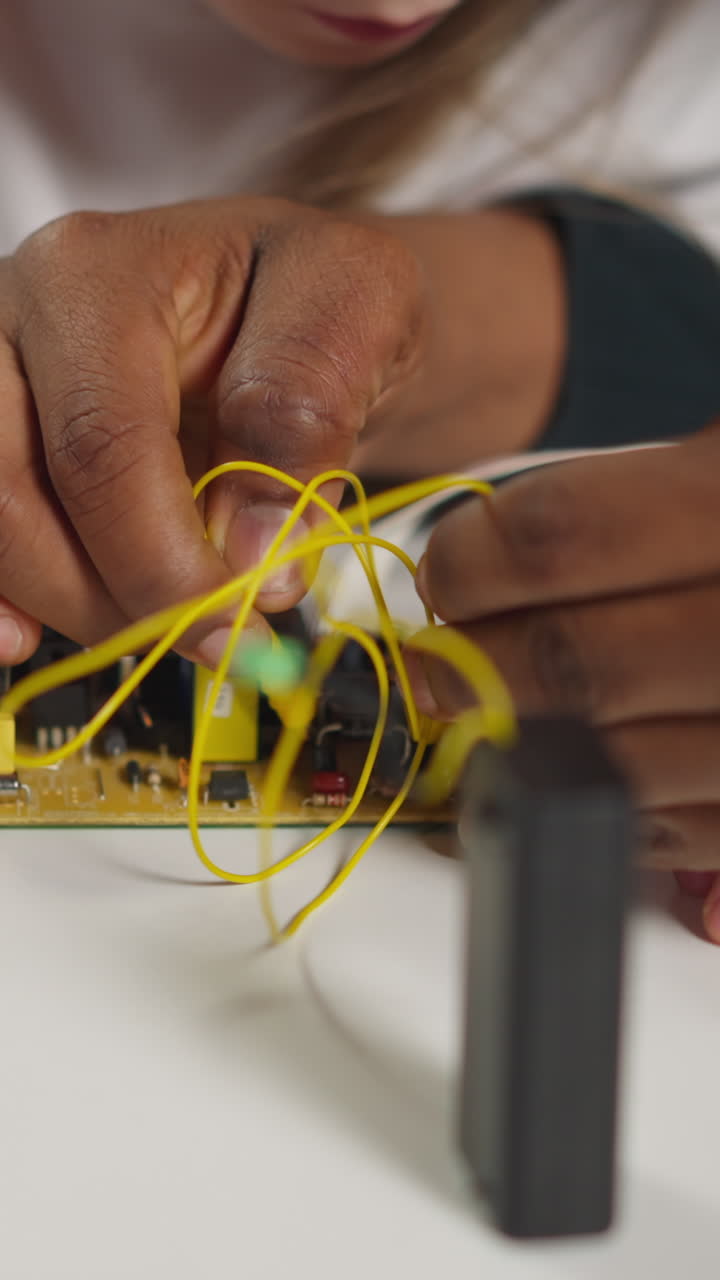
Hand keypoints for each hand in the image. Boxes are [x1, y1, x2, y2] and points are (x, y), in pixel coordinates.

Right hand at [0, 198, 424, 664]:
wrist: (292, 294)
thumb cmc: (322, 291)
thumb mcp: (360, 311)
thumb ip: (306, 417)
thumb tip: (253, 555)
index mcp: (98, 279)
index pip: (102, 448)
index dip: (161, 562)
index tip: (233, 623)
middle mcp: (15, 320)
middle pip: (11, 498)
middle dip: (110, 597)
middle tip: (204, 633)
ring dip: (72, 605)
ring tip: (164, 621)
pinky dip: (5, 599)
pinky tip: (31, 635)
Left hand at [409, 425, 719, 943]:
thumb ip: (628, 501)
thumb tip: (487, 557)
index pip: (564, 538)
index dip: (475, 560)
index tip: (450, 570)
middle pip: (580, 664)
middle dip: (478, 663)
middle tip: (442, 654)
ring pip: (620, 762)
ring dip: (529, 742)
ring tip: (499, 709)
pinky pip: (685, 833)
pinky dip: (614, 801)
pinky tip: (592, 762)